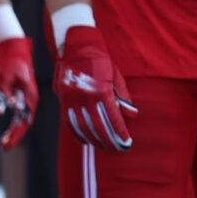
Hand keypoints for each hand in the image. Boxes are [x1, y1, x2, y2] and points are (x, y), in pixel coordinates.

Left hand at [0, 36, 36, 148]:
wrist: (12, 47)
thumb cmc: (11, 61)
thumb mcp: (3, 78)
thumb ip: (0, 96)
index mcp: (30, 96)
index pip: (25, 120)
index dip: (17, 133)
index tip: (7, 144)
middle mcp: (28, 99)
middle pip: (24, 121)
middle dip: (15, 135)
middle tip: (4, 147)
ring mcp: (23, 96)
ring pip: (20, 117)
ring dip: (12, 129)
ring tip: (3, 141)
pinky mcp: (16, 93)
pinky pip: (13, 109)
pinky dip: (9, 119)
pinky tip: (3, 126)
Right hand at [57, 26, 135, 150]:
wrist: (77, 47)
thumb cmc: (100, 61)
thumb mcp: (116, 76)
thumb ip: (123, 96)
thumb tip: (132, 115)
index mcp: (102, 91)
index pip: (113, 118)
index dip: (120, 132)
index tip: (127, 142)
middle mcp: (86, 97)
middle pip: (98, 126)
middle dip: (109, 140)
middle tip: (117, 150)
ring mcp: (73, 99)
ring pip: (83, 126)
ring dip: (94, 140)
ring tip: (103, 148)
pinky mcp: (64, 99)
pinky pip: (69, 121)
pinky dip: (77, 133)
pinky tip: (85, 141)